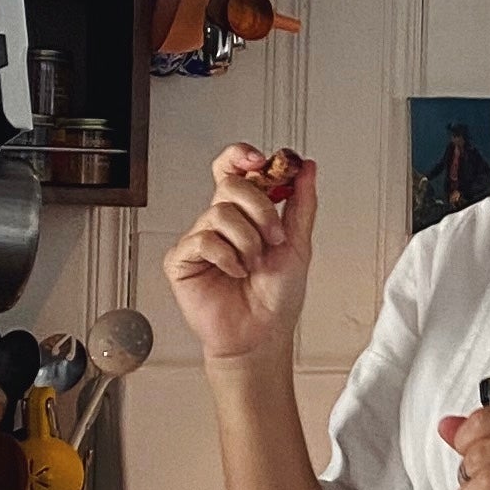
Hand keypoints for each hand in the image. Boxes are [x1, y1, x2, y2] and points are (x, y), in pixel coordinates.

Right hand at [164, 145, 315, 369]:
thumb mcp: (299, 243)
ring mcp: (199, 239)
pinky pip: (202, 240)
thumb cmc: (277, 296)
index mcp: (246, 212)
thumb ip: (302, 203)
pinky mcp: (181, 260)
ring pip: (219, 213)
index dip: (241, 156)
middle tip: (274, 238)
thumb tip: (307, 167)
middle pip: (230, 184)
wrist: (263, 334)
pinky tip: (235, 273)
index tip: (261, 160)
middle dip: (260, 209)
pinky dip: (227, 257)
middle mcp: (220, 221)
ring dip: (248, 240)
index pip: (233, 169)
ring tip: (254, 264)